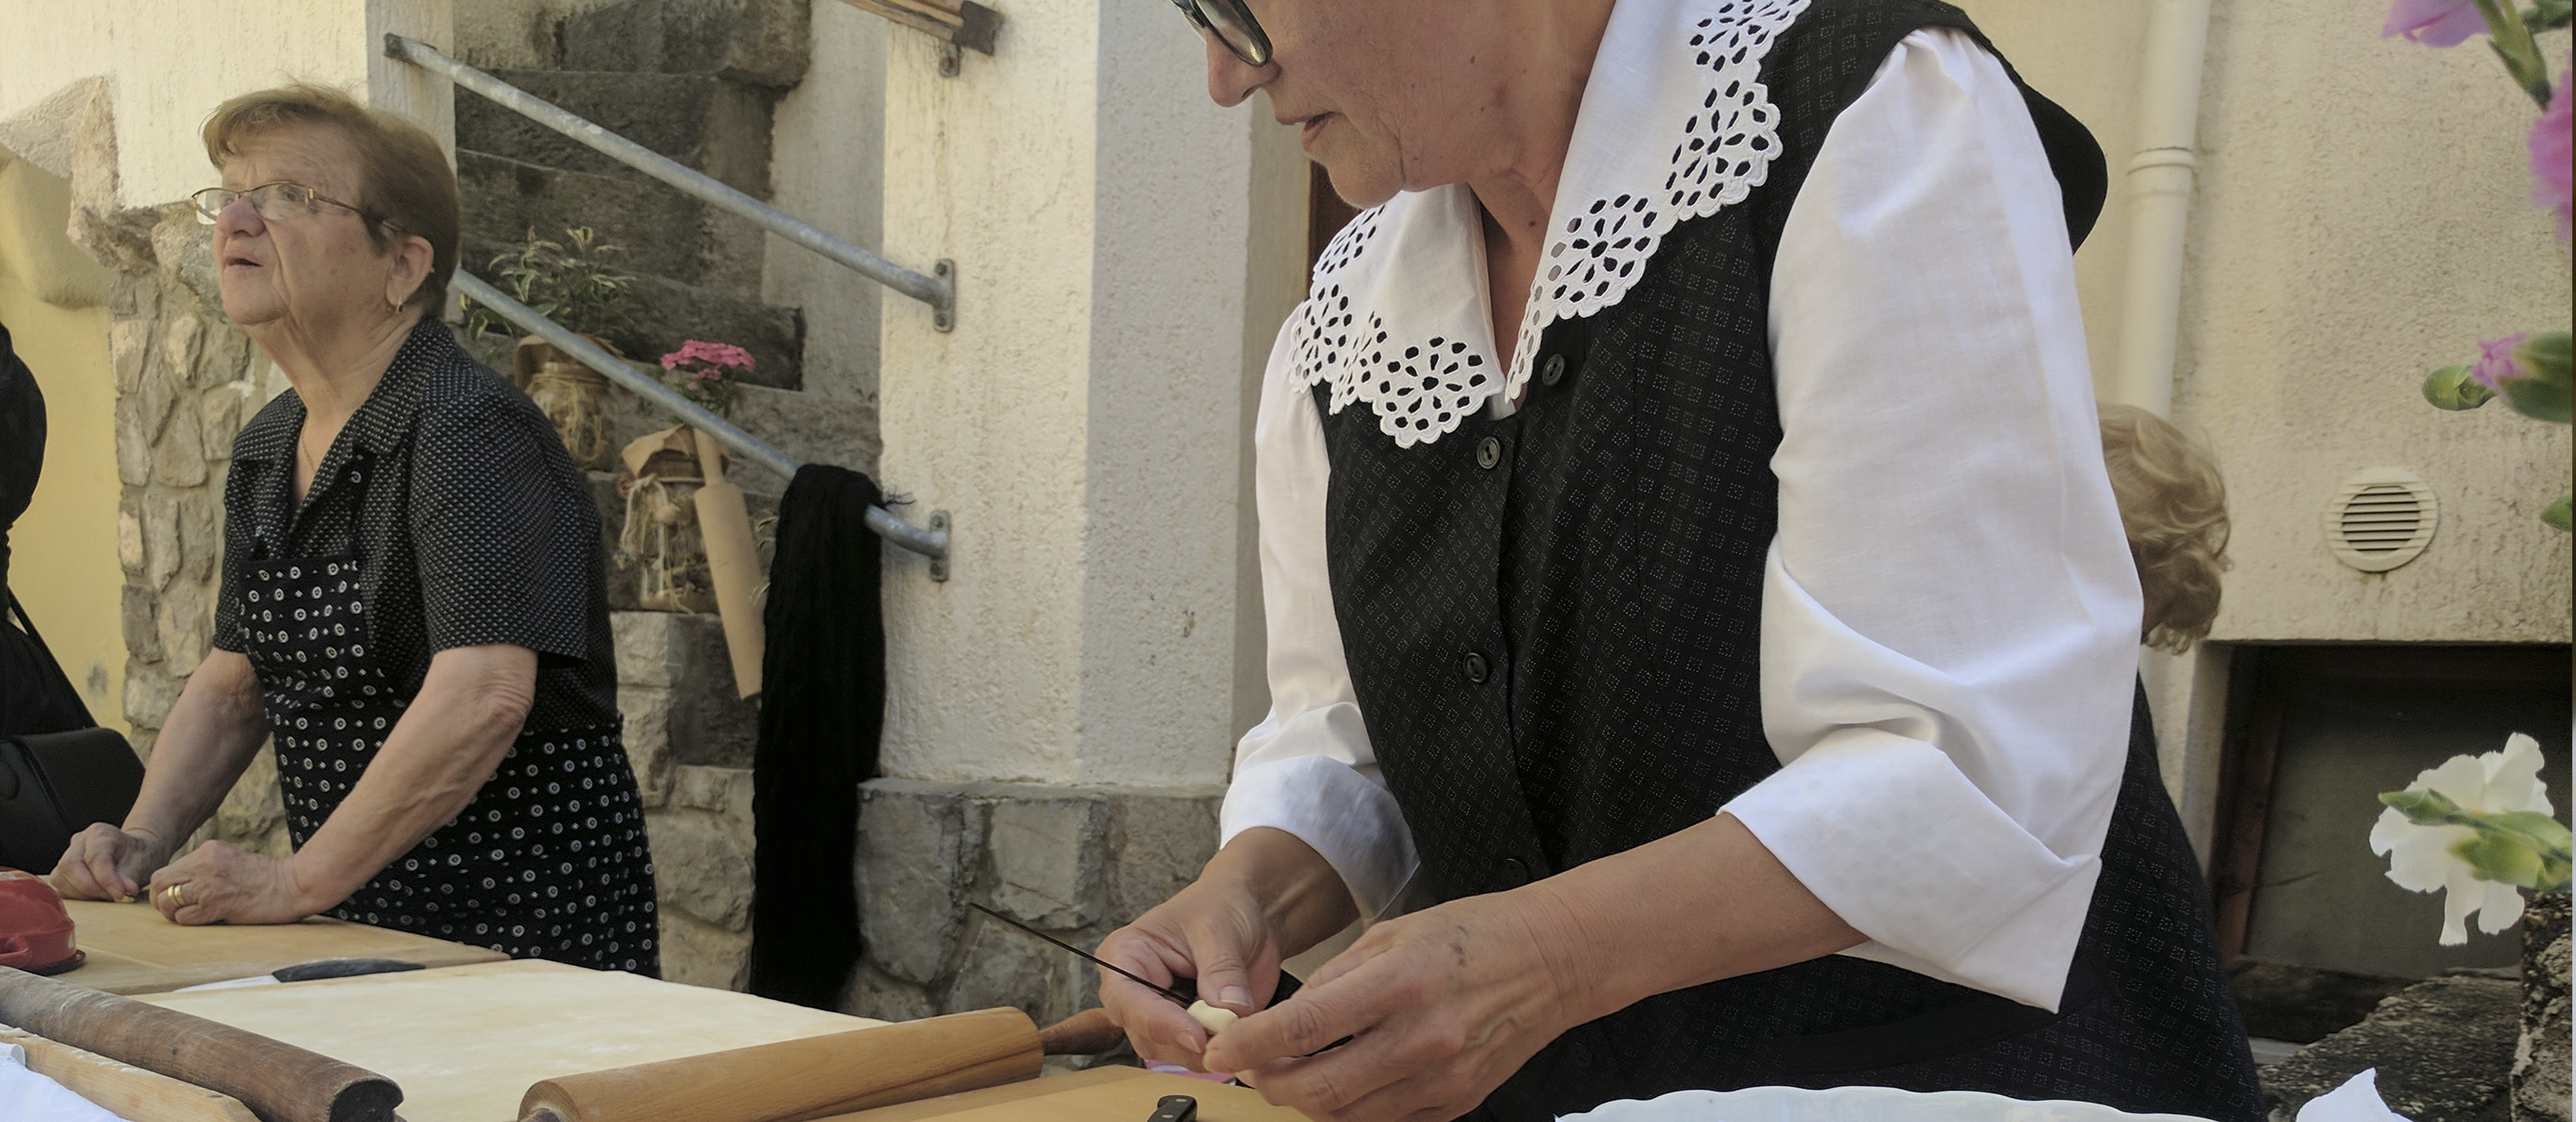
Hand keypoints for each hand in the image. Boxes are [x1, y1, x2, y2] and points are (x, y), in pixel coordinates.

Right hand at [48, 824, 174, 900]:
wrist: (134, 855)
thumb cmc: (138, 857)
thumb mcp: (141, 864)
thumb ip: (128, 878)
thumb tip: (120, 894)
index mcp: (100, 833)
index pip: (95, 856)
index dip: (106, 879)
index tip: (120, 895)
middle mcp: (79, 841)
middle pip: (71, 865)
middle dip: (91, 887)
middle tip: (113, 897)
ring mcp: (67, 855)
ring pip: (61, 878)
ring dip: (83, 894)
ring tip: (107, 896)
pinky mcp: (62, 872)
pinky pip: (60, 887)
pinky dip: (77, 896)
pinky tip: (96, 896)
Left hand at [145, 841, 326, 925]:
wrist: (294, 884)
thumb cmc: (267, 877)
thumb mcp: (231, 859)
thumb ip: (206, 867)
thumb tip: (183, 884)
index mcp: (207, 850)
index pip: (167, 870)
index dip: (165, 887)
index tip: (176, 897)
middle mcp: (203, 864)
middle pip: (159, 883)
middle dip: (161, 899)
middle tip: (174, 909)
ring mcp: (209, 884)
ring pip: (166, 901)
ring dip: (173, 913)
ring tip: (189, 915)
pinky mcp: (216, 904)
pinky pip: (184, 917)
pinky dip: (189, 922)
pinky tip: (206, 918)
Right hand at [1095, 876, 1292, 1070]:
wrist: (1250, 913)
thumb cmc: (1223, 906)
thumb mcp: (1221, 930)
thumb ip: (1222, 971)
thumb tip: (1229, 1010)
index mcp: (1126, 954)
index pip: (1127, 999)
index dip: (1159, 1022)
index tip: (1197, 1036)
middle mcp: (1135, 990)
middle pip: (1145, 1035)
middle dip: (1186, 1044)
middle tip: (1227, 1041)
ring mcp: (1161, 1013)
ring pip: (1169, 1052)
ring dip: (1204, 1052)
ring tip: (1239, 1033)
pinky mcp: (1187, 1029)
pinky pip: (1195, 1054)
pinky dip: (1218, 1052)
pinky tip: (1241, 1038)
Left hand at [1202, 888, 1591, 1121]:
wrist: (1552, 960)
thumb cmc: (1473, 935)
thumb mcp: (1393, 933)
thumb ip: (1337, 980)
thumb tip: (1285, 1019)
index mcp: (1399, 983)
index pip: (1304, 1027)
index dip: (1250, 1045)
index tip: (1219, 1049)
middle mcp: (1421, 1039)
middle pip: (1318, 1087)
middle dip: (1269, 1084)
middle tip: (1248, 1069)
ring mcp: (1441, 1079)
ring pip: (1347, 1114)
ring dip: (1306, 1099)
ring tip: (1289, 1074)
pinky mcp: (1456, 1102)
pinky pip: (1386, 1119)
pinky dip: (1352, 1107)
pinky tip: (1342, 1081)